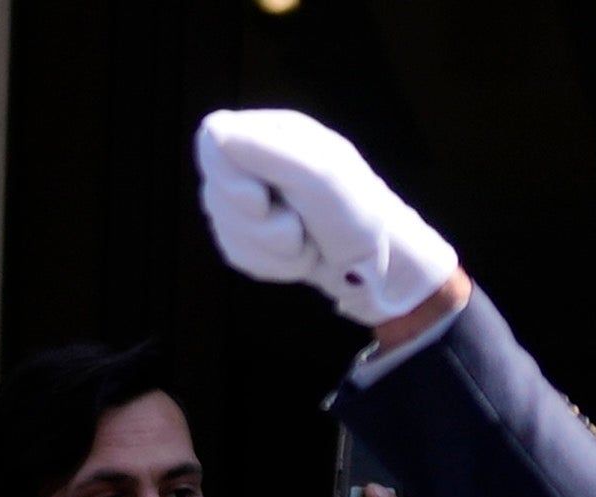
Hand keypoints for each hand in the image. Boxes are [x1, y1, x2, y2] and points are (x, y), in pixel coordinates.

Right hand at [194, 108, 462, 325]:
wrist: (382, 268)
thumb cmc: (357, 215)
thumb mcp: (319, 176)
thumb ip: (267, 151)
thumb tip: (214, 130)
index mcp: (274, 132)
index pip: (213, 138)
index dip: (227, 174)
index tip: (260, 198)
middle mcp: (259, 161)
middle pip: (215, 187)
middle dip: (256, 220)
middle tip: (296, 227)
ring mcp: (254, 200)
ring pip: (225, 225)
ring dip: (269, 247)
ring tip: (306, 241)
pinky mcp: (254, 236)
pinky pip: (236, 252)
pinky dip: (270, 264)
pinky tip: (300, 256)